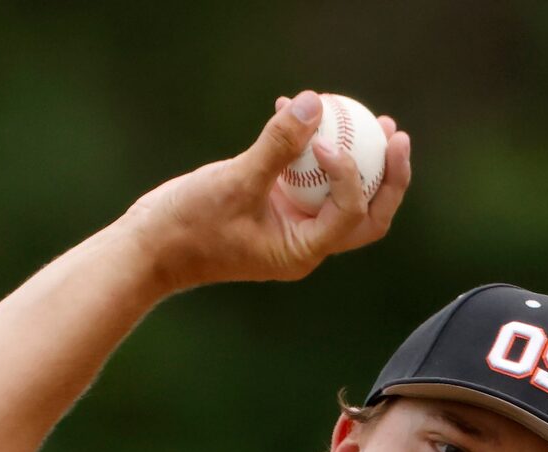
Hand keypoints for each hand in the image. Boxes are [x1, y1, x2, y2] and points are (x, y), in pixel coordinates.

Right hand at [121, 91, 411, 293]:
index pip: (351, 215)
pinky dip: (310, 147)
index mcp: (303, 251)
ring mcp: (292, 224)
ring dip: (359, 158)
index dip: (352, 176)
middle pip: (367, 214)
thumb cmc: (189, 225)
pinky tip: (301, 110)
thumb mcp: (235, 182)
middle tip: (396, 135)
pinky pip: (306, 175)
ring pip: (341, 193)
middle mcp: (305, 242)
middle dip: (388, 176)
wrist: (151, 247)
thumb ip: (277, 145)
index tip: (327, 142)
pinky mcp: (275, 205)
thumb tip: (314, 103)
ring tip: (373, 119)